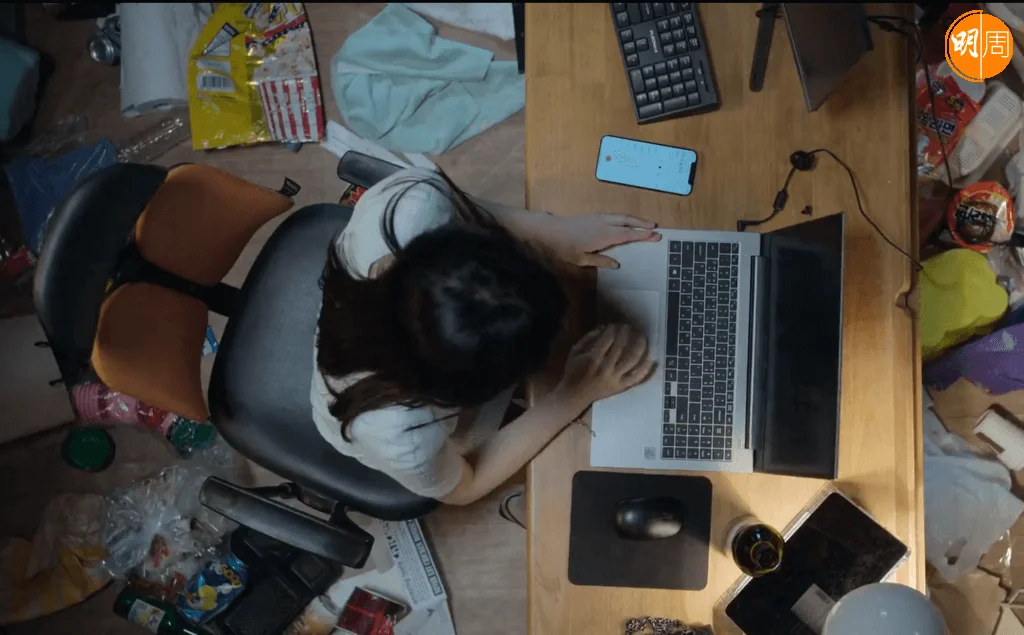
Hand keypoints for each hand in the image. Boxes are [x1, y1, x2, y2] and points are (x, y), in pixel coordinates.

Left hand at [537, 213, 660, 267]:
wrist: (549, 230)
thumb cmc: (563, 247)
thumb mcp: (581, 259)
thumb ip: (600, 261)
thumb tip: (617, 264)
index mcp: (603, 236)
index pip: (627, 234)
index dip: (642, 235)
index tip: (655, 236)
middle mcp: (604, 224)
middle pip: (628, 222)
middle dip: (643, 224)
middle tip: (656, 229)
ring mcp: (599, 217)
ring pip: (621, 216)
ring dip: (635, 219)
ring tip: (647, 223)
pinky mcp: (594, 215)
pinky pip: (614, 215)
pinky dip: (625, 218)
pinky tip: (627, 222)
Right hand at [552, 324, 655, 410]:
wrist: (575, 396)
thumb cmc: (573, 372)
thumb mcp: (575, 352)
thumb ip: (588, 338)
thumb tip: (603, 327)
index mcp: (593, 359)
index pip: (608, 339)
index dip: (613, 329)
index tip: (615, 325)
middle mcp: (606, 368)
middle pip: (621, 346)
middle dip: (626, 333)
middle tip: (628, 326)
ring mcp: (616, 378)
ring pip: (632, 360)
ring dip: (639, 345)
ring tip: (641, 336)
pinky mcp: (621, 387)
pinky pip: (636, 377)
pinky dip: (645, 368)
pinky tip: (652, 359)